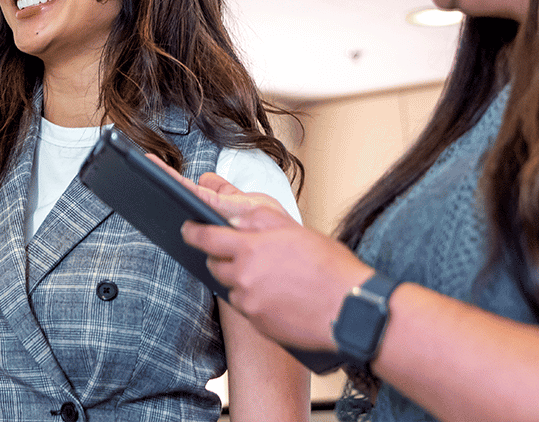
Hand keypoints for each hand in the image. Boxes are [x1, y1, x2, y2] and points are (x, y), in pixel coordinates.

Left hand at [181, 190, 371, 352]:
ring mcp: (251, 306)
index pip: (205, 237)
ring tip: (268, 274)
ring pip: (231, 288)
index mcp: (250, 249)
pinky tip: (277, 294)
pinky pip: (247, 309)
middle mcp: (244, 279)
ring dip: (240, 279)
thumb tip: (228, 212)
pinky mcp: (261, 327)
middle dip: (220, 256)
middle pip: (215, 265)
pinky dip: (254, 300)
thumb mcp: (291, 229)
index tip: (187, 228)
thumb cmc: (329, 267)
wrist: (351, 310)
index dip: (192, 231)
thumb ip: (255, 218)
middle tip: (238, 251)